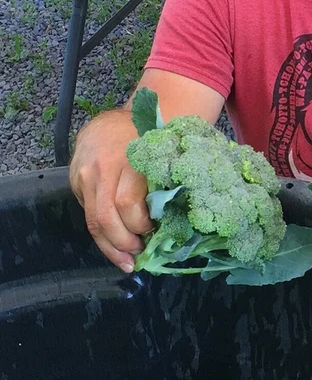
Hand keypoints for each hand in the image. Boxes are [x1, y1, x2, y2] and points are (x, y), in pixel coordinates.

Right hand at [69, 109, 152, 272]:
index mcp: (128, 160)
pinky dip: (100, 231)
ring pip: (92, 220)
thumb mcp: (161, 157)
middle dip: (122, 243)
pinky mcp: (74, 180)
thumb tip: (170, 224)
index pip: (127, 204)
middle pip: (106, 218)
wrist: (119, 119)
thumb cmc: (151, 139)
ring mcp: (84, 174)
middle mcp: (101, 168)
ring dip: (109, 246)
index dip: (140, 225)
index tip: (154, 234)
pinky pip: (87, 212)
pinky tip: (113, 244)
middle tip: (138, 256)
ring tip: (125, 260)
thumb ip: (161, 186)